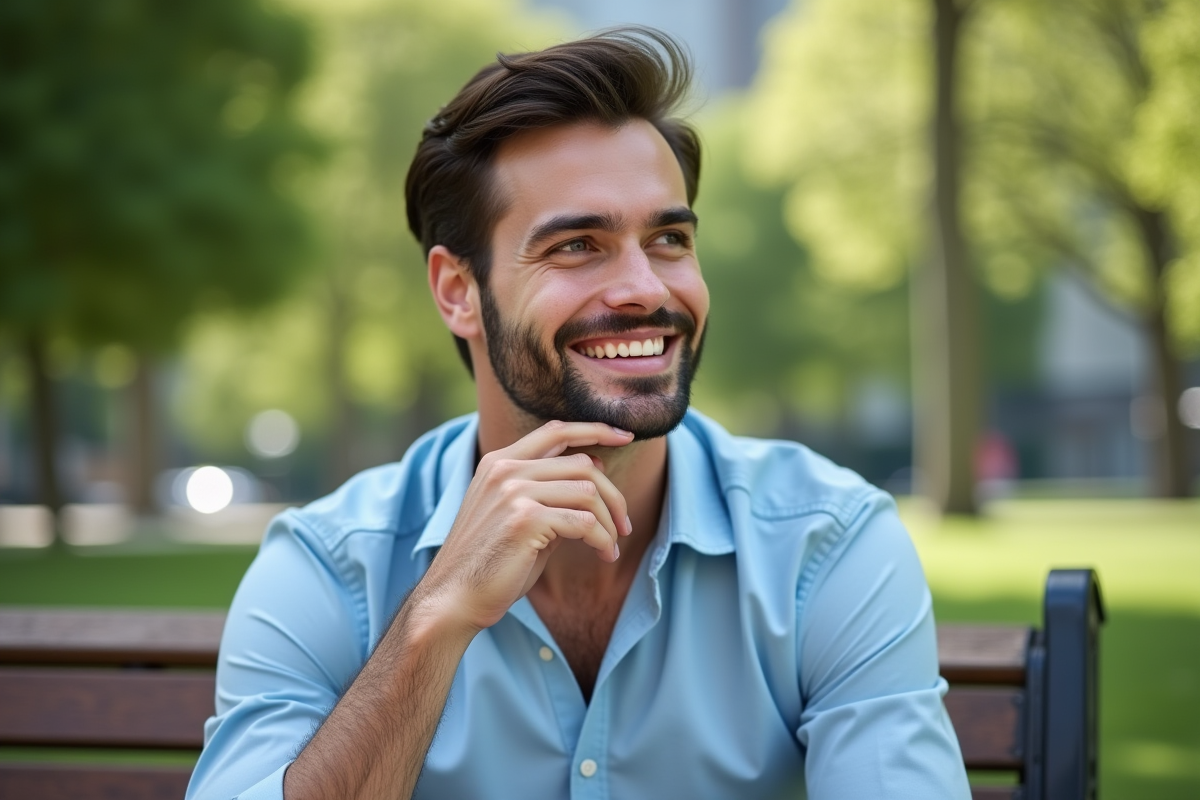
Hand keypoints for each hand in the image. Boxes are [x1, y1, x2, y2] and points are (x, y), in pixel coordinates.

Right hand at [414, 420, 634, 633]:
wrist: (454, 598)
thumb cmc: (491, 563)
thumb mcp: (519, 516)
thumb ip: (551, 491)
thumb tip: (597, 468)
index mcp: (499, 463)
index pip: (555, 431)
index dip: (594, 429)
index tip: (625, 436)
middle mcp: (505, 470)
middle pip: (583, 463)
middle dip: (613, 495)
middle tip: (625, 525)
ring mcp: (513, 492)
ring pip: (588, 491)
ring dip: (609, 522)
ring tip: (612, 545)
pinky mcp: (525, 519)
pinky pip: (584, 522)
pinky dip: (602, 539)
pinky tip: (604, 555)